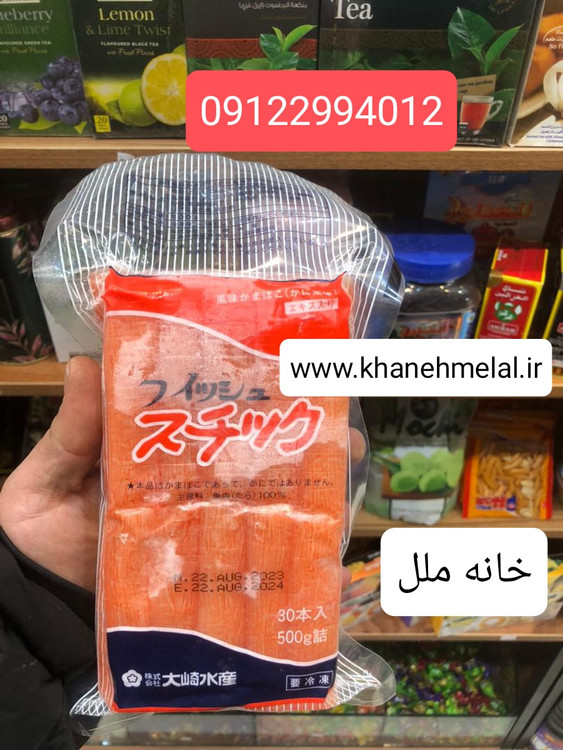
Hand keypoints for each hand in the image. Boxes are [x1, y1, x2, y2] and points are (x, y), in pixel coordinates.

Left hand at [0, 357, 366, 594]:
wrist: (29, 610)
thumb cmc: (37, 535)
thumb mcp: (49, 477)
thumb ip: (72, 431)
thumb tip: (86, 361)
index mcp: (159, 460)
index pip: (213, 424)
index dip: (251, 403)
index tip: (290, 379)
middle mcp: (189, 495)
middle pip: (252, 470)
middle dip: (304, 451)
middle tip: (346, 438)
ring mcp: (200, 541)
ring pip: (264, 519)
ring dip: (312, 509)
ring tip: (347, 491)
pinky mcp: (203, 586)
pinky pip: (254, 579)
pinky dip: (294, 578)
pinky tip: (329, 571)